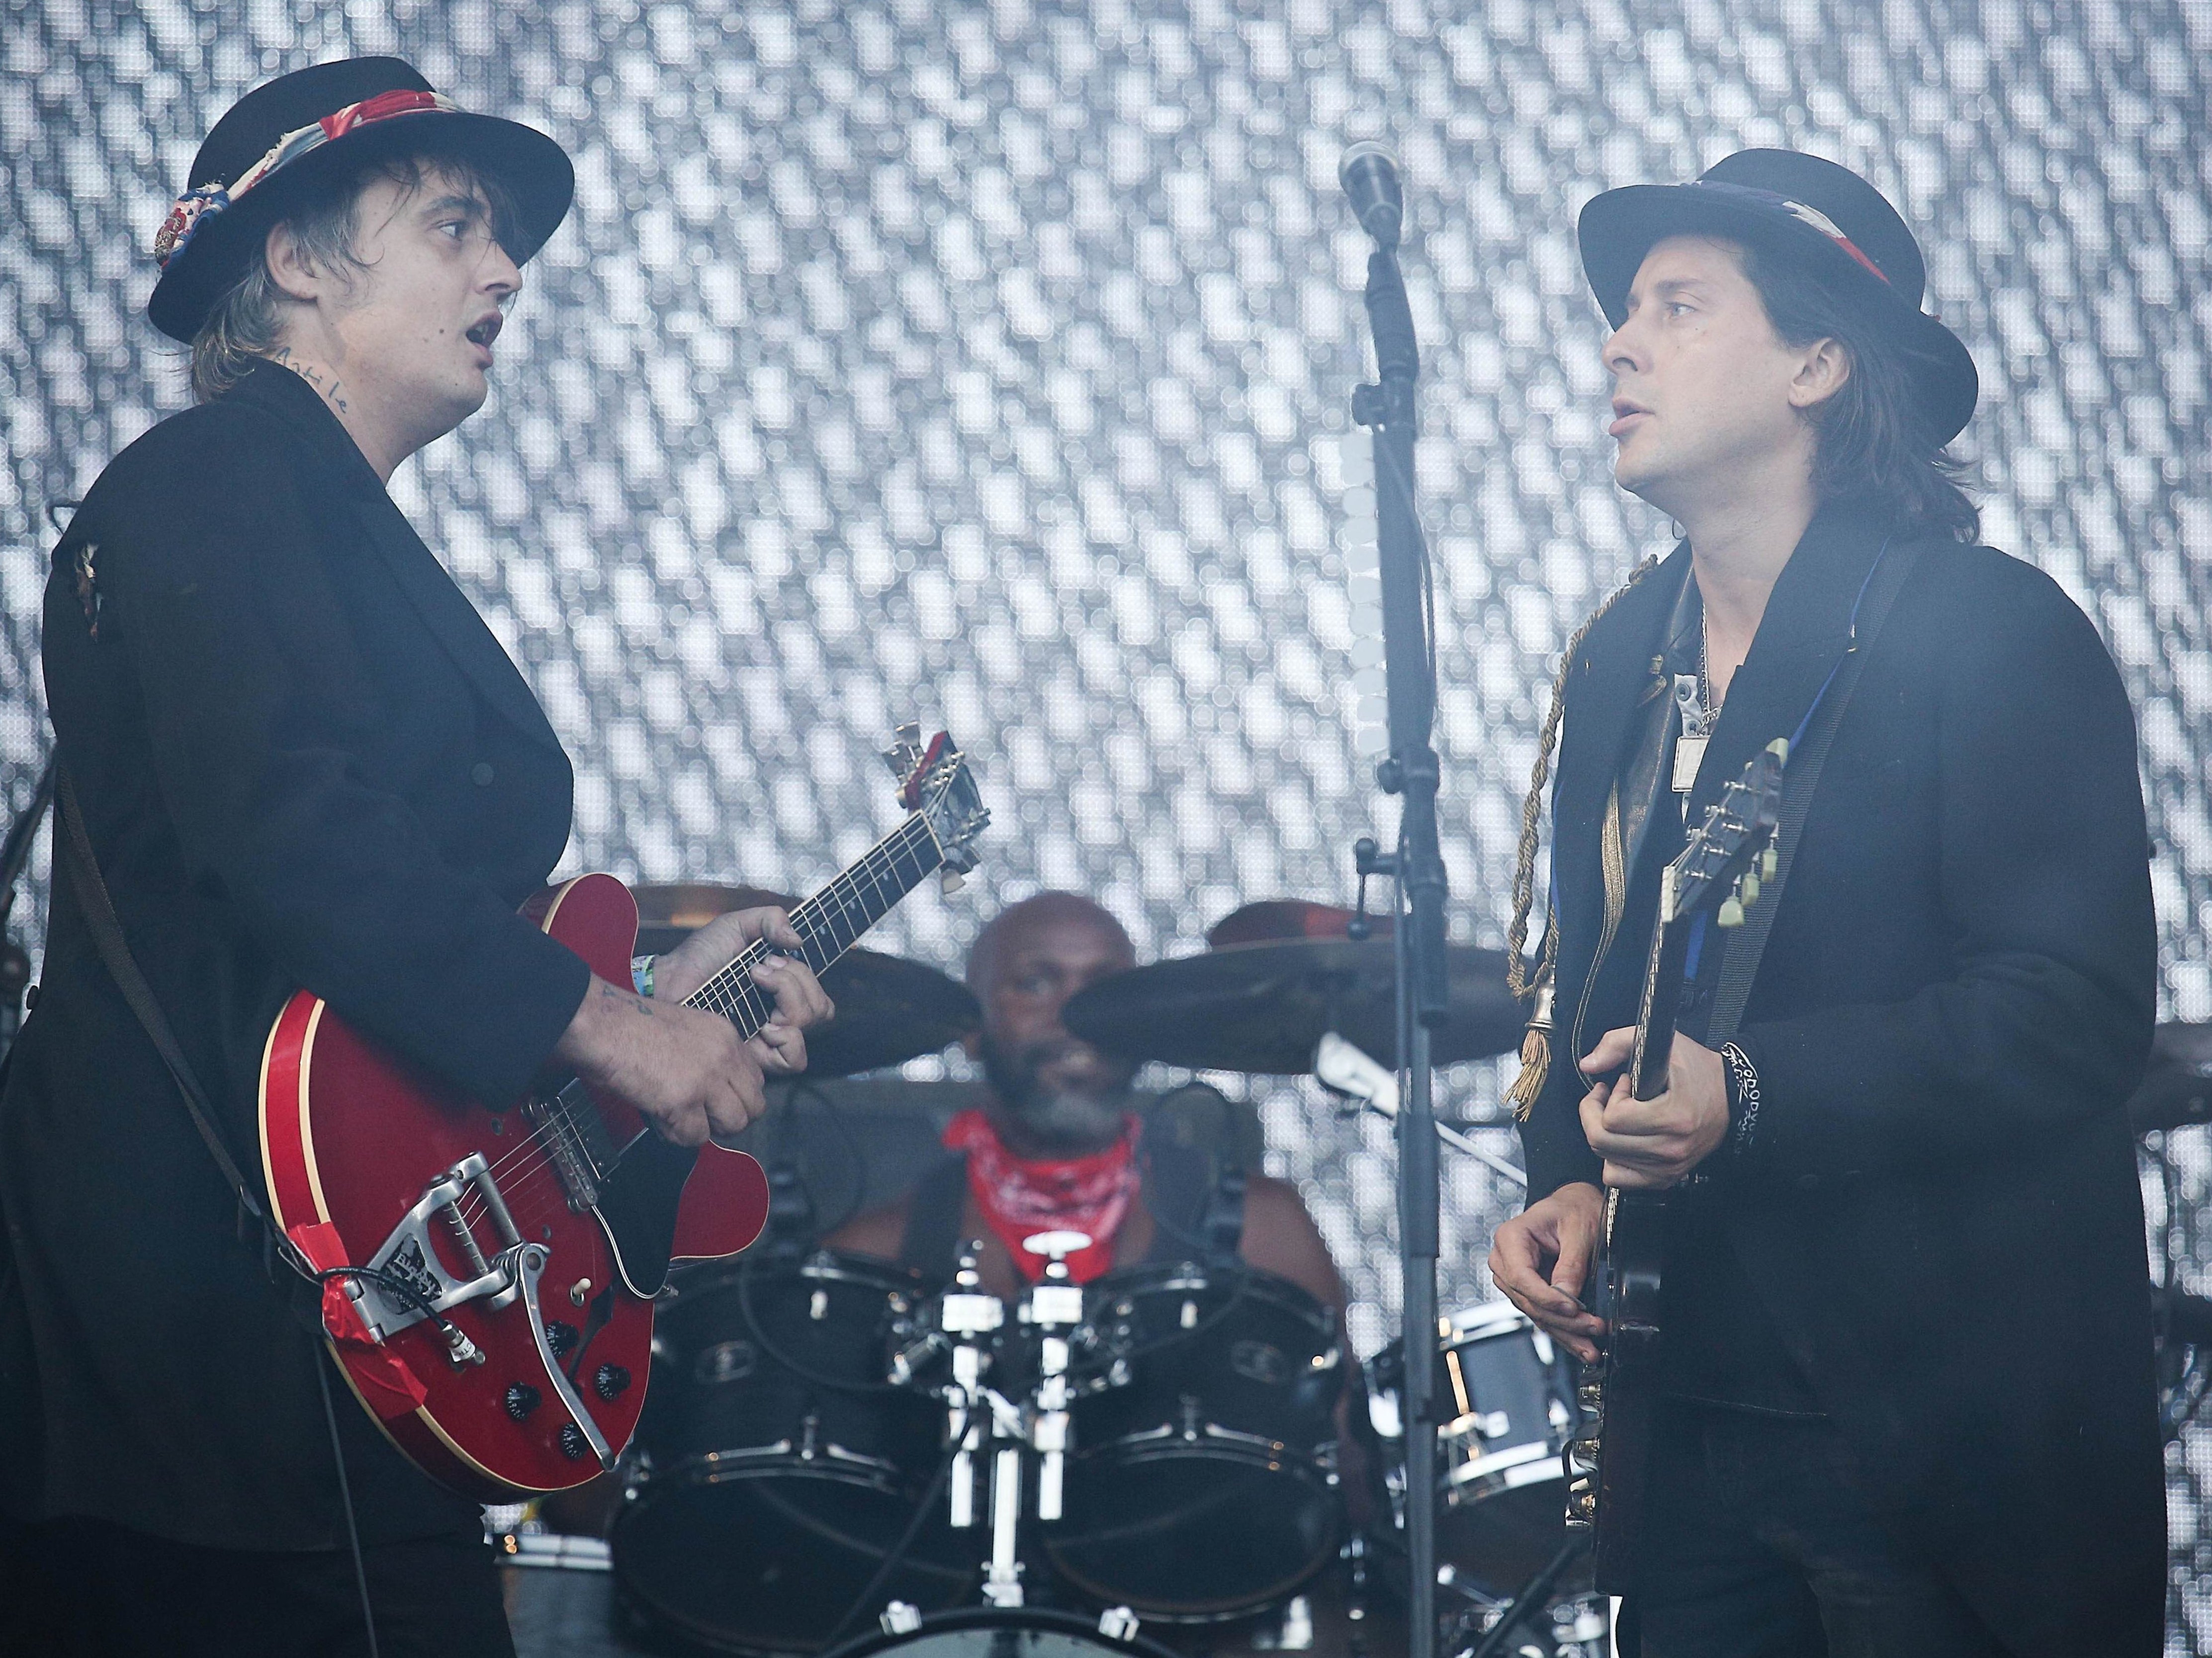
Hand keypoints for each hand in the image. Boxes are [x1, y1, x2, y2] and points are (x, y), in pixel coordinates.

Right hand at [555, 977, 771, 1146]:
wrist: (603, 1024)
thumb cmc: (630, 1026)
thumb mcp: (687, 1030)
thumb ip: (708, 1056)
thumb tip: (714, 1092)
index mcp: (726, 1035)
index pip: (756, 1079)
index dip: (737, 1097)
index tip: (717, 1102)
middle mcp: (724, 1056)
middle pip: (753, 1107)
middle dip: (729, 1119)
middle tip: (703, 1118)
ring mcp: (706, 1079)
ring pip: (733, 1124)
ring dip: (707, 1128)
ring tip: (680, 1118)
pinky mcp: (683, 1101)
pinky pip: (696, 1137)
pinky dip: (676, 1134)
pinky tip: (659, 1117)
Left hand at [650, 907, 835, 1078]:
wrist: (670, 979)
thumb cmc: (700, 956)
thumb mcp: (738, 925)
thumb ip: (771, 920)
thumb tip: (797, 940)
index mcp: (782, 990)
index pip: (819, 996)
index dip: (806, 976)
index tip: (773, 958)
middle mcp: (779, 1015)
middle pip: (819, 1010)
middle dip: (793, 981)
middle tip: (758, 970)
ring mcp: (768, 1037)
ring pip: (807, 1029)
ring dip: (789, 1000)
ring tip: (756, 986)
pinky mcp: (753, 1056)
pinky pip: (792, 1060)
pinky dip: (787, 1037)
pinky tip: (764, 1022)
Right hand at [1488, 1182, 1606, 1362]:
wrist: (1572, 1206)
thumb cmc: (1571, 1209)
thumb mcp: (1578, 1229)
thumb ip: (1571, 1262)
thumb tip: (1567, 1295)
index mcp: (1510, 1238)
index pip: (1521, 1277)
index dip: (1546, 1297)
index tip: (1573, 1308)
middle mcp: (1504, 1260)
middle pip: (1528, 1301)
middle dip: (1563, 1320)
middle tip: (1593, 1328)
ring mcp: (1514, 1279)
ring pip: (1536, 1314)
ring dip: (1565, 1333)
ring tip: (1591, 1349)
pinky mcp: (1529, 1292)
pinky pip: (1543, 1315)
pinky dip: (1564, 1332)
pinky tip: (1581, 1346)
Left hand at [1576, 1026, 1728, 1188]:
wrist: (1732, 1097)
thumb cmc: (1700, 1071)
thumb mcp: (1663, 1043)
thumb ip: (1617, 1044)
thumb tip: (1588, 1065)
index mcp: (1673, 1117)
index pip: (1613, 1119)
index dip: (1609, 1097)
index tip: (1622, 1084)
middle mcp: (1671, 1148)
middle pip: (1602, 1142)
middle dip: (1594, 1114)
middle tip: (1606, 1098)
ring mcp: (1669, 1167)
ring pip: (1606, 1160)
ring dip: (1603, 1134)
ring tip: (1618, 1115)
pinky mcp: (1666, 1177)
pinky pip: (1619, 1178)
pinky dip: (1612, 1159)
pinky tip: (1622, 1139)